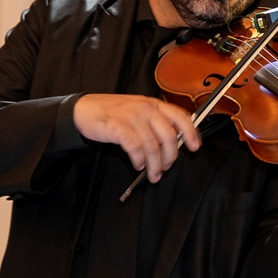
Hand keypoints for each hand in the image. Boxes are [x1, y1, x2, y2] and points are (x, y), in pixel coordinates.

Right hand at [73, 94, 200, 181]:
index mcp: (154, 104)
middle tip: (166, 168)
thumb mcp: (139, 110)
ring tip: (153, 173)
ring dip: (155, 165)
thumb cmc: (113, 113)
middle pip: (168, 136)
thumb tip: (174, 141)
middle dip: (170, 157)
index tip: (194, 147)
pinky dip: (139, 160)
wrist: (83, 110)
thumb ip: (156, 121)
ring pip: (152, 146)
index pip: (180, 117)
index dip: (190, 133)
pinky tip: (137, 165)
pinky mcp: (118, 127)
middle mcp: (146, 108)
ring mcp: (132, 117)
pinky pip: (135, 148)